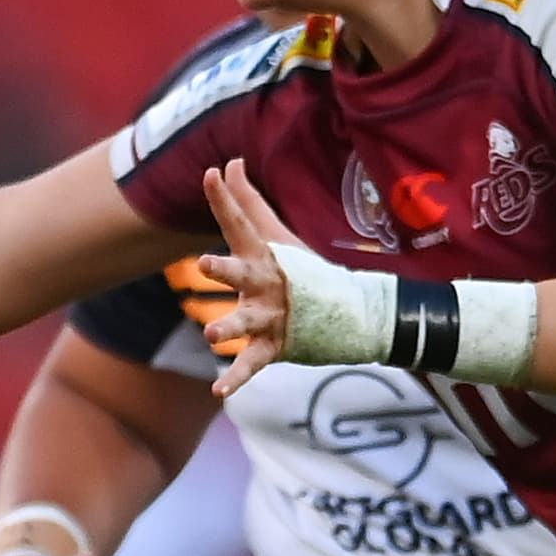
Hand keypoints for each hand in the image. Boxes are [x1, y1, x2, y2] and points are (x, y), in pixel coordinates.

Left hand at [194, 160, 300, 394]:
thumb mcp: (274, 237)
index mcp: (262, 255)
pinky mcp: (275, 346)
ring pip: (246, 323)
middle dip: (223, 270)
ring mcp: (272, 316)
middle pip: (242, 272)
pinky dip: (237, 380)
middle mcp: (266, 283)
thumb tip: (228, 163)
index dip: (224, 200)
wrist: (350, 312)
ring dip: (229, 329)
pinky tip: (219, 392)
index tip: (210, 174)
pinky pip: (252, 365)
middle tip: (204, 264)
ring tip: (211, 335)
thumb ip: (246, 204)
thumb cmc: (301, 271)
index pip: (240, 222)